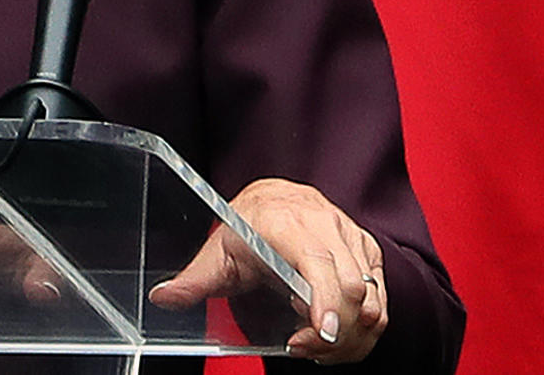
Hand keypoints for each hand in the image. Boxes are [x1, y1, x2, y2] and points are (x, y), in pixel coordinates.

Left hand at [148, 178, 385, 363]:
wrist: (278, 195)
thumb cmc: (249, 225)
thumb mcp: (218, 250)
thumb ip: (194, 279)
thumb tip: (162, 298)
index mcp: (286, 222)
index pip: (318, 263)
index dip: (325, 301)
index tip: (323, 333)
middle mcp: (325, 225)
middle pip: (351, 290)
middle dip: (334, 332)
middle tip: (304, 347)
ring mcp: (351, 238)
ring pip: (371, 300)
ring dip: (351, 336)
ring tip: (316, 344)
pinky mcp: (368, 252)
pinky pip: (381, 301)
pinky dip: (363, 329)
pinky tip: (332, 333)